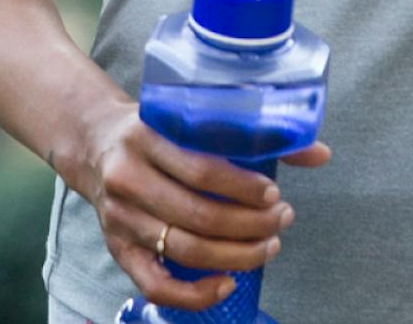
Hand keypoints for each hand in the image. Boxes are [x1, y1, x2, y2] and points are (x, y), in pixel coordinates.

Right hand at [68, 103, 333, 311]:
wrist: (94, 142)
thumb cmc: (156, 130)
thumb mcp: (189, 118)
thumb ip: (252, 132)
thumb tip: (319, 153)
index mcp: (145, 137)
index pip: (201, 170)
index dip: (243, 188)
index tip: (274, 194)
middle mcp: (128, 179)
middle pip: (197, 215)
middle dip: (250, 224)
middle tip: (282, 219)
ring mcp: (120, 219)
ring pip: (183, 250)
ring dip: (235, 255)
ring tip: (269, 245)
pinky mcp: (118, 249)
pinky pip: (155, 285)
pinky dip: (194, 293)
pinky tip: (227, 284)